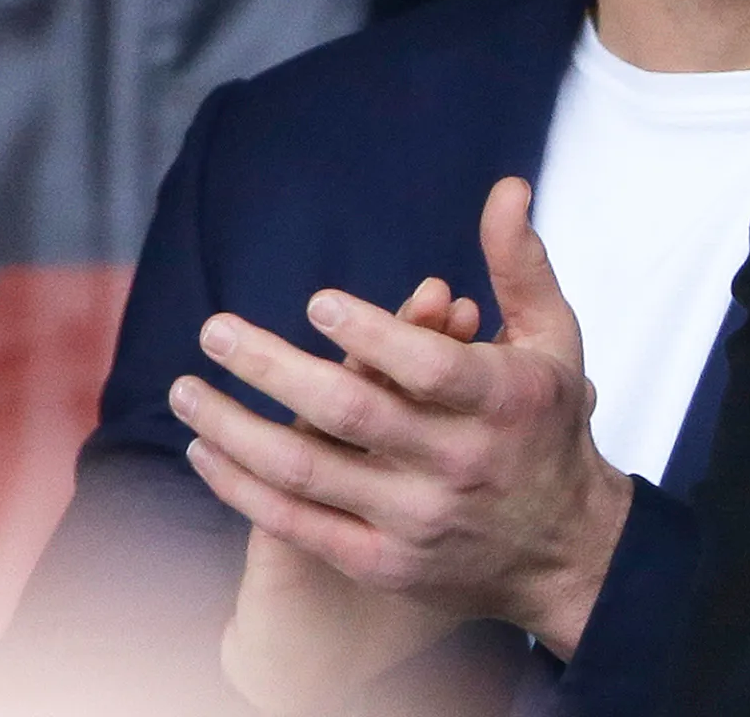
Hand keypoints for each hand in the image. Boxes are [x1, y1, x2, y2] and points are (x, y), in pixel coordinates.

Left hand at [171, 177, 633, 658]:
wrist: (563, 546)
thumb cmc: (548, 421)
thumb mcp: (552, 338)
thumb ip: (519, 263)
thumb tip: (505, 187)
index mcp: (505, 399)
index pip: (431, 367)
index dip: (374, 334)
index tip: (316, 302)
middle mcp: (461, 462)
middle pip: (353, 414)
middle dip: (274, 369)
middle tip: (215, 331)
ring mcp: (419, 518)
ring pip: (308, 472)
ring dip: (235, 429)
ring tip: (187, 389)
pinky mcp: (384, 562)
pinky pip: (297, 525)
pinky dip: (243, 488)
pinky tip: (206, 450)